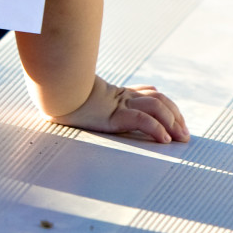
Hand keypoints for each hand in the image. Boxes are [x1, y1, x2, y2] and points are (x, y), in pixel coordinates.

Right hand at [50, 76, 188, 143]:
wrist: (47, 93)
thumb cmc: (57, 97)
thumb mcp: (76, 99)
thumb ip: (83, 98)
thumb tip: (70, 103)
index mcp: (115, 94)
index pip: (148, 93)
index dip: (166, 105)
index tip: (177, 120)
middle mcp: (120, 97)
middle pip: (158, 99)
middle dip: (176, 116)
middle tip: (185, 135)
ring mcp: (117, 105)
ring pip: (155, 107)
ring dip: (172, 123)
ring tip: (180, 138)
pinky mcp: (113, 115)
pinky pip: (141, 120)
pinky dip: (156, 128)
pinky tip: (163, 139)